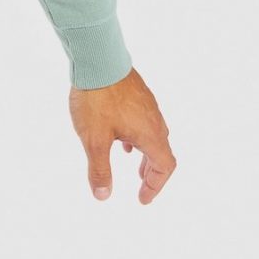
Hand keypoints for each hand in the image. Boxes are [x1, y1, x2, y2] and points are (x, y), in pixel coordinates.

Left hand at [69, 66, 175, 204]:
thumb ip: (99, 169)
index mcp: (150, 135)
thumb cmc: (98, 100)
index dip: (155, 186)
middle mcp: (155, 121)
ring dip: (145, 153)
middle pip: (162, 153)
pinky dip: (137, 136)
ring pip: (153, 135)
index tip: (142, 199)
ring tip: (131, 162)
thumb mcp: (94, 140)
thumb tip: (103, 195)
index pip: (164, 168)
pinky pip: (144, 121)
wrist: (98, 59)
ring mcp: (148, 106)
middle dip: (152, 172)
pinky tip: (120, 135)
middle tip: (141, 186)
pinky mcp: (138, 94)